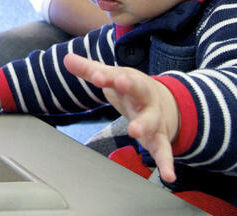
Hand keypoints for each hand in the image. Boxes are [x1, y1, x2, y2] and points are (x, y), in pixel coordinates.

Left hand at [63, 53, 179, 182]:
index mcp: (132, 83)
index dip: (109, 76)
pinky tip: (169, 176)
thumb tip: (67, 59)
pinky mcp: (159, 139)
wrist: (167, 103)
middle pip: (140, 92)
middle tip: (121, 85)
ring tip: (135, 132)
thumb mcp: (113, 77)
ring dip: (143, 126)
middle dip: (131, 88)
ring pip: (151, 122)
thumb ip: (90, 70)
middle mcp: (145, 99)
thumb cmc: (133, 89)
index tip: (98, 76)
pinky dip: (167, 163)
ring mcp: (154, 119)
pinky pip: (163, 151)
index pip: (119, 77)